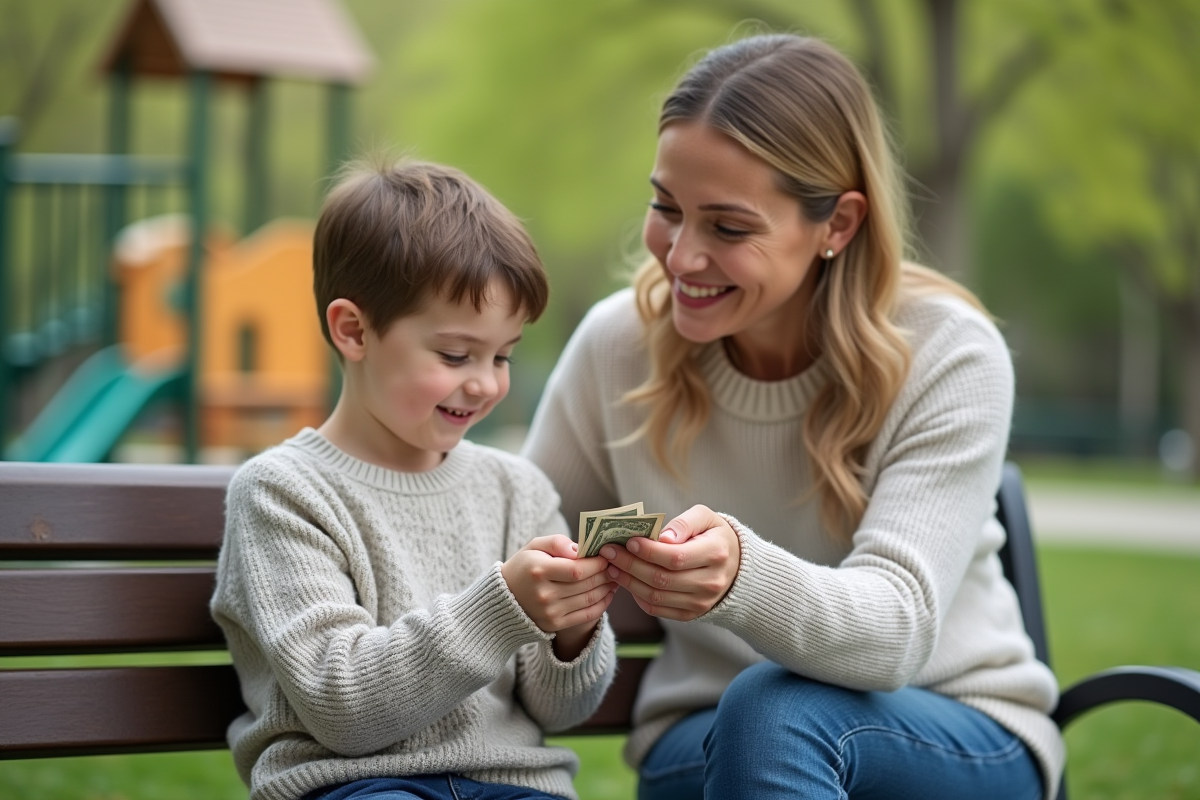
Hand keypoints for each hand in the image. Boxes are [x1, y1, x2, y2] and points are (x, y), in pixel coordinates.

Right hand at [502, 535, 616, 658]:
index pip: (577, 569)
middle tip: (616, 566)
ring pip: (589, 599)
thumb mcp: (534, 546)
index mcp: (539, 571)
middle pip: (585, 585)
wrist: (505, 598)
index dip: (596, 564)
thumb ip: (557, 542)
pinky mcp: (555, 625)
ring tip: (614, 578)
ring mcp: (550, 612)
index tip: (606, 557)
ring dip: (607, 588)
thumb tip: (580, 549)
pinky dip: (602, 604)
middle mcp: (544, 594)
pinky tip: (608, 594)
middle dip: (605, 574)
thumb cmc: (525, 566)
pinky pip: (586, 615)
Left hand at [601, 504, 740, 620]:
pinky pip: (658, 609)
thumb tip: (662, 538)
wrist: (735, 566)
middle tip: (609, 552)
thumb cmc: (714, 536)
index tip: (628, 541)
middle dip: (630, 565)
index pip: (675, 557)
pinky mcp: (691, 614)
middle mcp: (711, 582)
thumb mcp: (706, 518)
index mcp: (716, 554)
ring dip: (629, 582)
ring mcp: (701, 602)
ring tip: (612, 566)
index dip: (648, 551)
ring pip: (656, 596)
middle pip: (662, 578)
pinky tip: (627, 581)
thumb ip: (684, 523)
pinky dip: (638, 597)